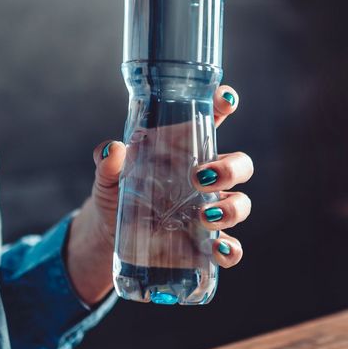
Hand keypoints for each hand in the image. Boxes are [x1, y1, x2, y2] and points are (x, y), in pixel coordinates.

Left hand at [65, 86, 250, 303]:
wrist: (110, 236)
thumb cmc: (116, 193)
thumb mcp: (107, 176)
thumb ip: (107, 162)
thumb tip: (112, 149)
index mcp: (186, 151)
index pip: (213, 121)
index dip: (224, 105)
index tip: (225, 98)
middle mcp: (206, 179)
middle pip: (240, 165)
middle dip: (230, 169)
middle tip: (200, 178)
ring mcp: (210, 211)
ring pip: (240, 204)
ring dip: (231, 208)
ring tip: (203, 215)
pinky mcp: (205, 245)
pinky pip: (231, 247)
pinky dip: (232, 250)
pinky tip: (220, 249)